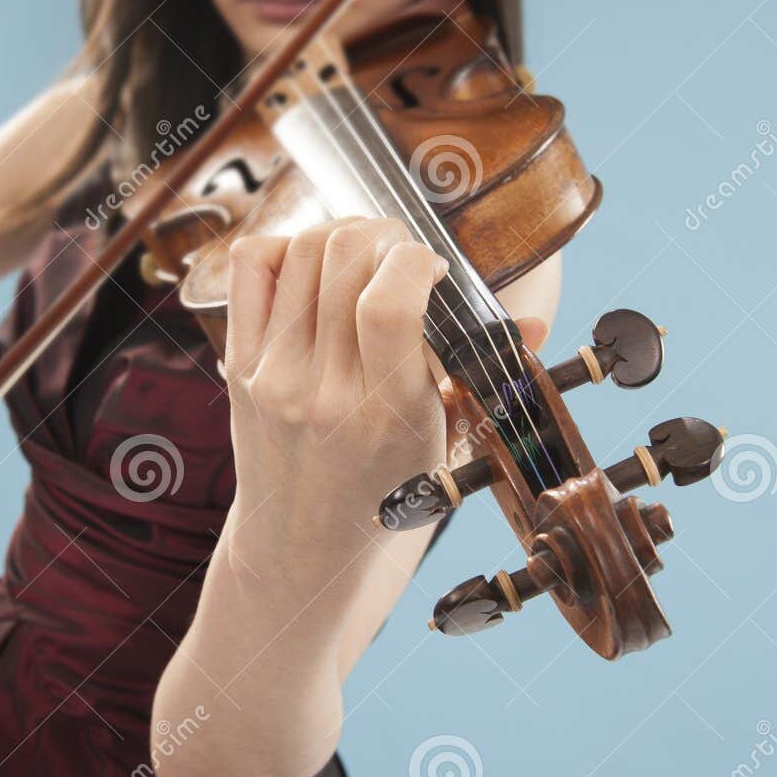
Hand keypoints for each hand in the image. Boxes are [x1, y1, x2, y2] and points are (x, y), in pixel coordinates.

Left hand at [219, 216, 543, 584]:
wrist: (304, 543)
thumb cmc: (386, 491)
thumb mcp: (445, 443)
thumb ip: (486, 377)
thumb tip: (536, 322)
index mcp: (386, 414)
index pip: (390, 305)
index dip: (418, 260)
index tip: (436, 269)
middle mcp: (323, 392)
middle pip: (346, 258)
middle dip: (387, 236)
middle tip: (402, 257)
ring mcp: (273, 375)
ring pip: (303, 249)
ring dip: (345, 233)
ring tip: (366, 256)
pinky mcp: (240, 363)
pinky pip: (251, 264)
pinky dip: (287, 245)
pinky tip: (314, 267)